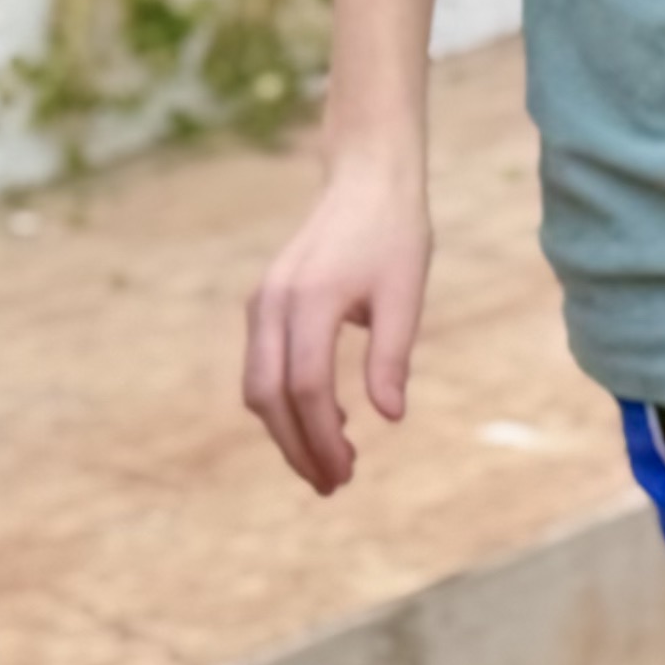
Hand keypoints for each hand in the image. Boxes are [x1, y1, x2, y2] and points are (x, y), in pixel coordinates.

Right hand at [243, 143, 431, 493]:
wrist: (365, 178)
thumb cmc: (394, 233)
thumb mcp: (405, 294)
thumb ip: (393, 355)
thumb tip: (389, 418)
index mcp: (309, 300)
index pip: (307, 388)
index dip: (323, 438)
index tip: (347, 473)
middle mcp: (274, 302)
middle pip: (267, 395)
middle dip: (295, 447)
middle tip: (333, 485)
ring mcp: (263, 302)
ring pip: (258, 385)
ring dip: (288, 429)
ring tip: (331, 462)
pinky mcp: (266, 303)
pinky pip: (263, 365)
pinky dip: (286, 401)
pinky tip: (329, 418)